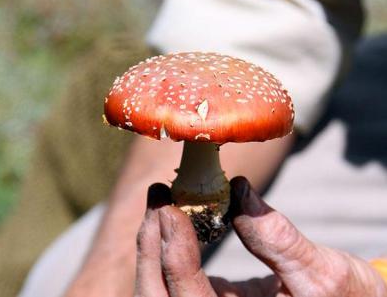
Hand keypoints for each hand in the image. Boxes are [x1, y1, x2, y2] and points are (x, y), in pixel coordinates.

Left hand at [135, 177, 386, 296]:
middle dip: (152, 247)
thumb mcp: (323, 275)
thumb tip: (239, 189)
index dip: (175, 255)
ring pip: (161, 289)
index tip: (169, 209)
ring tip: (160, 201)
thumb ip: (278, 238)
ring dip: (154, 244)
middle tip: (158, 198)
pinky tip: (172, 218)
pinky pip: (177, 279)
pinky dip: (168, 247)